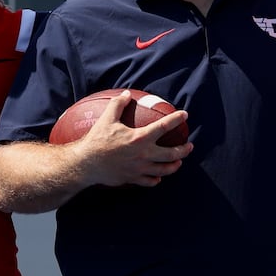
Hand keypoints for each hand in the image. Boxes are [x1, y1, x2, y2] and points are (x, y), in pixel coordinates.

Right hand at [72, 91, 192, 188]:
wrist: (86, 164)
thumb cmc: (96, 140)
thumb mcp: (107, 119)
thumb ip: (118, 105)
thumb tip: (126, 94)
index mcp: (140, 138)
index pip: (164, 126)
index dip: (176, 119)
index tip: (185, 115)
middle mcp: (144, 155)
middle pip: (172, 154)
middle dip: (184, 150)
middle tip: (189, 146)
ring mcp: (140, 169)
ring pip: (164, 170)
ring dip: (174, 165)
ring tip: (178, 162)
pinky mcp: (133, 179)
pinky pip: (149, 181)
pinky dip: (156, 179)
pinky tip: (158, 177)